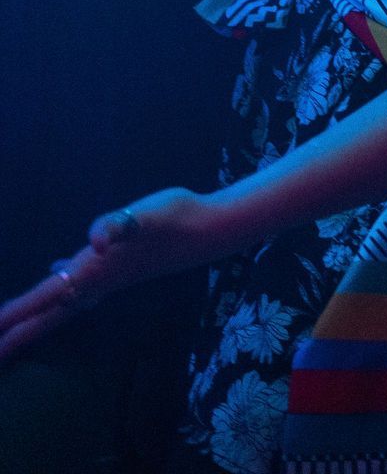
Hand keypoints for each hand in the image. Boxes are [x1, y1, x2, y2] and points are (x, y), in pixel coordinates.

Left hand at [0, 188, 220, 363]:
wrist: (208, 229)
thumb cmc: (175, 218)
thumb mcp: (146, 214)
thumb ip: (118, 224)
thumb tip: (96, 240)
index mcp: (96, 269)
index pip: (48, 296)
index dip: (18, 314)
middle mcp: (99, 280)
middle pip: (51, 312)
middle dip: (20, 332)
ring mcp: (109, 277)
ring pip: (63, 303)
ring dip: (37, 316)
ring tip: (14, 327)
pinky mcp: (118, 269)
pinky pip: (79, 286)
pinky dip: (61, 287)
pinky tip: (58, 271)